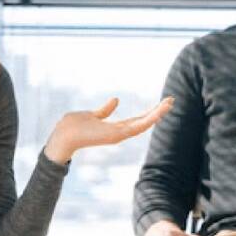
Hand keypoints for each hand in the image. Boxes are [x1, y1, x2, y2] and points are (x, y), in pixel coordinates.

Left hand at [43, 96, 172, 163]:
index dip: (150, 112)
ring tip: (170, 103)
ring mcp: (119, 135)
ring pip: (144, 124)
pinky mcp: (117, 135)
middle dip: (158, 112)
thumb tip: (117, 99)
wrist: (63, 135)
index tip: (162, 103)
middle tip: (172, 100)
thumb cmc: (74, 126)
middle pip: (144, 122)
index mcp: (115, 128)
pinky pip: (137, 127)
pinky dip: (149, 120)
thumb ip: (105, 110)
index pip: (137, 120)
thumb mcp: (93, 115)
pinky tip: (158, 112)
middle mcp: (120, 133)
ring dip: (158, 113)